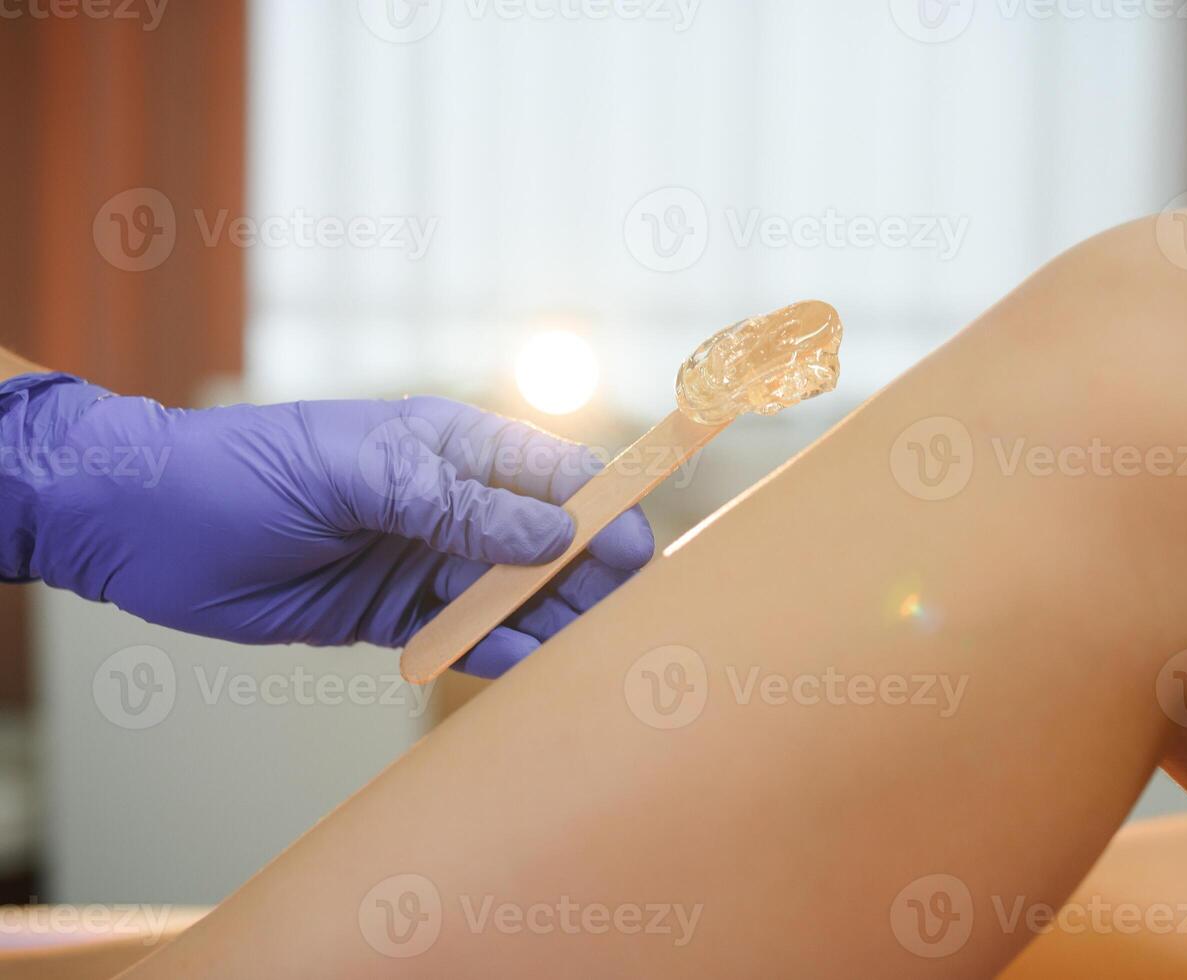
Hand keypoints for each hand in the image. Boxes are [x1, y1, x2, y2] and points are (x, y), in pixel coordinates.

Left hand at [3, 374, 652, 677]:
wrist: (146, 527)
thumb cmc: (248, 471)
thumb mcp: (359, 474)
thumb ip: (458, 507)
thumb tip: (552, 536)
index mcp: (450, 445)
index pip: (551, 474)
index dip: (602, 507)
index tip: (636, 549)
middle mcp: (449, 502)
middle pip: (545, 542)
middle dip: (589, 575)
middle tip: (629, 618)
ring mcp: (424, 560)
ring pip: (511, 595)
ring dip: (551, 620)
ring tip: (595, 657)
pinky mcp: (393, 615)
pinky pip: (463, 637)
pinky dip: (497, 654)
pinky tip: (531, 673)